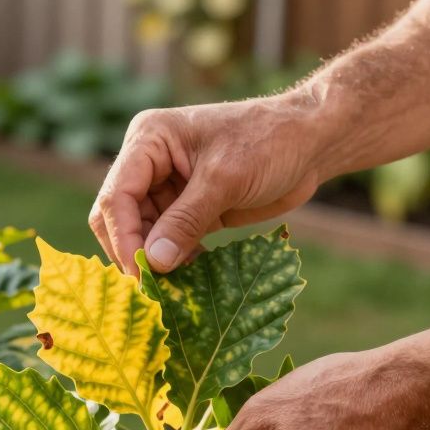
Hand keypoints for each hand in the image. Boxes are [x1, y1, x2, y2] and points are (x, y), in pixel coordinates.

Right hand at [89, 93, 327, 274]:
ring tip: (172, 290)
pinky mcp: (188, 209)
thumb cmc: (270, 142)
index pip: (118, 196)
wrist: (312, 141)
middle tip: (151, 290)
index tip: (142, 275)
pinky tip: (189, 278)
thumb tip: (154, 263)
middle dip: (133, 252)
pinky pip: (168, 241)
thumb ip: (186, 221)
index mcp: (148, 140)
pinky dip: (174, 260)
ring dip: (154, 261)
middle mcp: (149, 163)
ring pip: (142, 234)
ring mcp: (167, 187)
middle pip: (120, 217)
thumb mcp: (226, 180)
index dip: (124, 238)